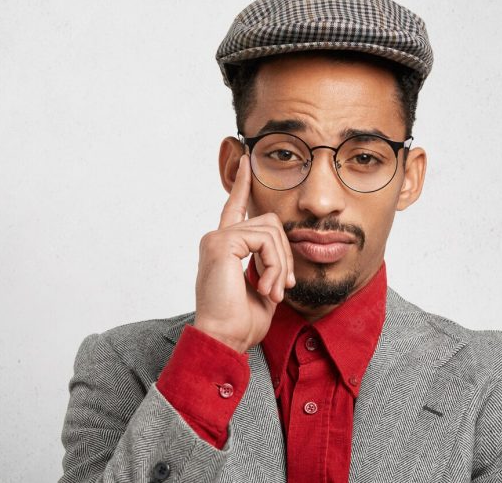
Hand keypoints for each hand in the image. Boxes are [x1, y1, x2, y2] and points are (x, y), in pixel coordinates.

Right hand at [193, 155, 295, 353]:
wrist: (224, 339)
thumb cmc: (240, 323)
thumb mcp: (263, 289)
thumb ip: (270, 266)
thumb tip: (283, 256)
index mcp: (224, 247)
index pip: (234, 208)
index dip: (242, 185)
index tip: (246, 161)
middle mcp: (217, 238)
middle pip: (270, 223)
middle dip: (284, 255)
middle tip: (282, 286)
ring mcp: (217, 239)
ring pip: (271, 232)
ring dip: (279, 265)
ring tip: (271, 291)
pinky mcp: (221, 243)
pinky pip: (264, 241)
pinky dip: (273, 265)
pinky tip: (264, 287)